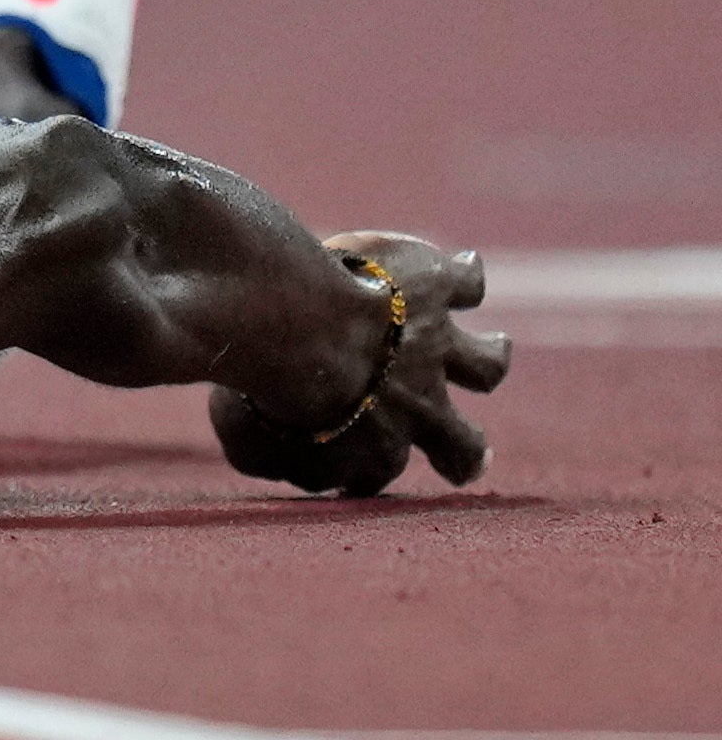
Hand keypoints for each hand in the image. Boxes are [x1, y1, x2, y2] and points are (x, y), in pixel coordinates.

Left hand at [209, 234, 509, 498]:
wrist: (296, 326)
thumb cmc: (264, 388)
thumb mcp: (245, 440)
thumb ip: (264, 454)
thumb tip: (268, 457)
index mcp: (374, 449)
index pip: (378, 472)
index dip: (366, 469)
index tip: (356, 467)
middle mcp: (420, 405)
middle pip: (459, 442)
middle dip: (466, 451)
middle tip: (472, 459)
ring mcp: (436, 346)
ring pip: (484, 364)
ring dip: (490, 358)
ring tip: (496, 350)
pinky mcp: (438, 290)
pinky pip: (467, 281)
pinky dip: (466, 275)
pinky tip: (462, 267)